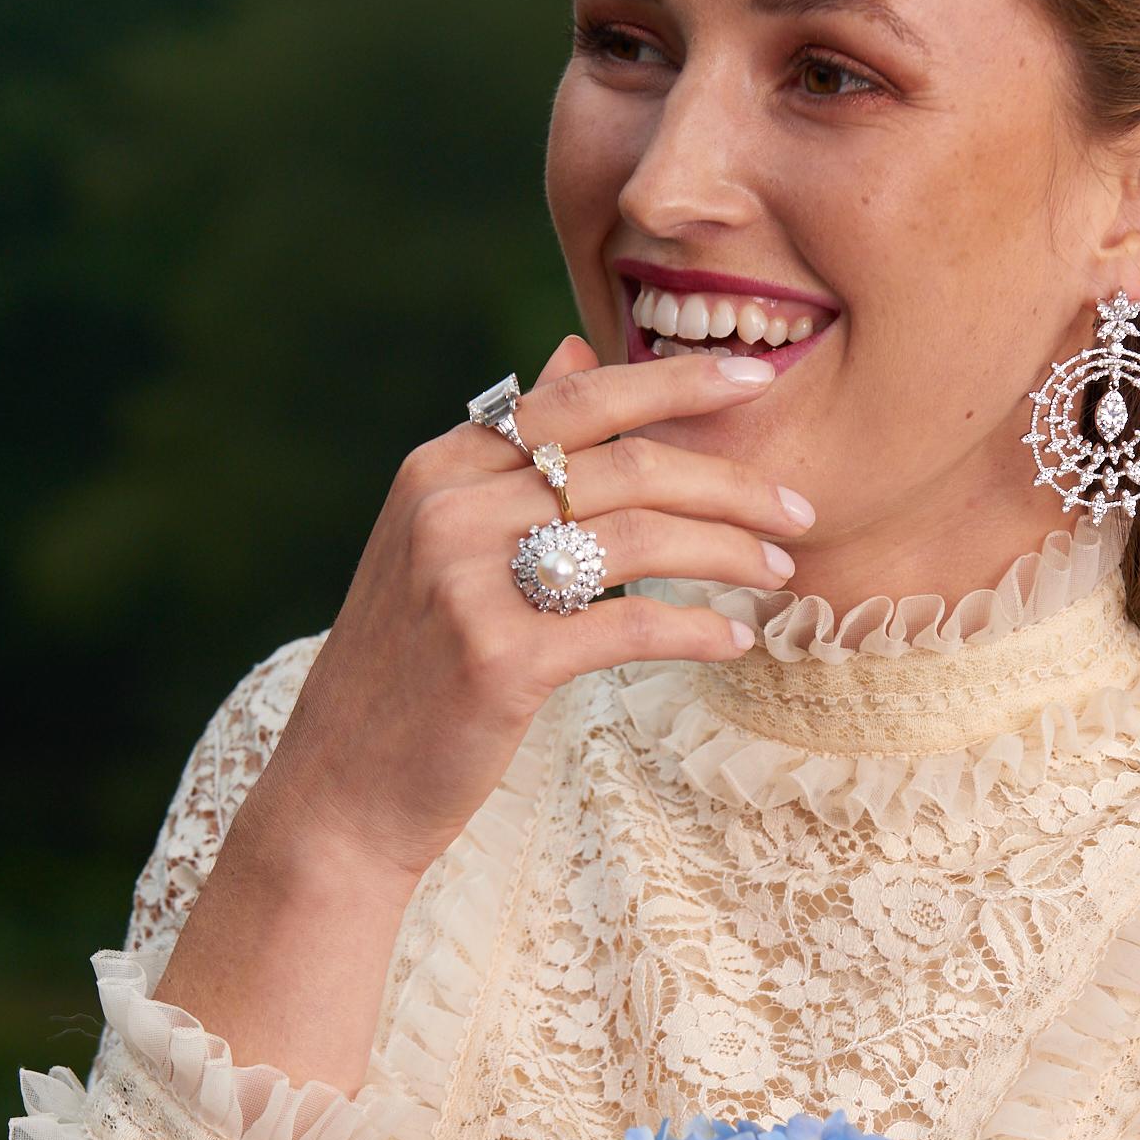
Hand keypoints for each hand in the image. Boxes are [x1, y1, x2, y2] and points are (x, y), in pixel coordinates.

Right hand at [252, 334, 811, 890]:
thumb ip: (509, 448)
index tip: (756, 377)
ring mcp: (469, 584)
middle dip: (730, 483)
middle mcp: (449, 510)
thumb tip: (575, 355)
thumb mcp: (440, 537)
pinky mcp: (499, 661)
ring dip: (727, 554)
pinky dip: (696, 629)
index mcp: (439, 468)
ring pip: (638, 539)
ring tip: (780, 573)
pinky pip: (629, 626)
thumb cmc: (409, 662)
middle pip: (624, 466)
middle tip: (798, 509)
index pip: (578, 400)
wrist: (341, 784)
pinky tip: (735, 638)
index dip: (674, 381)